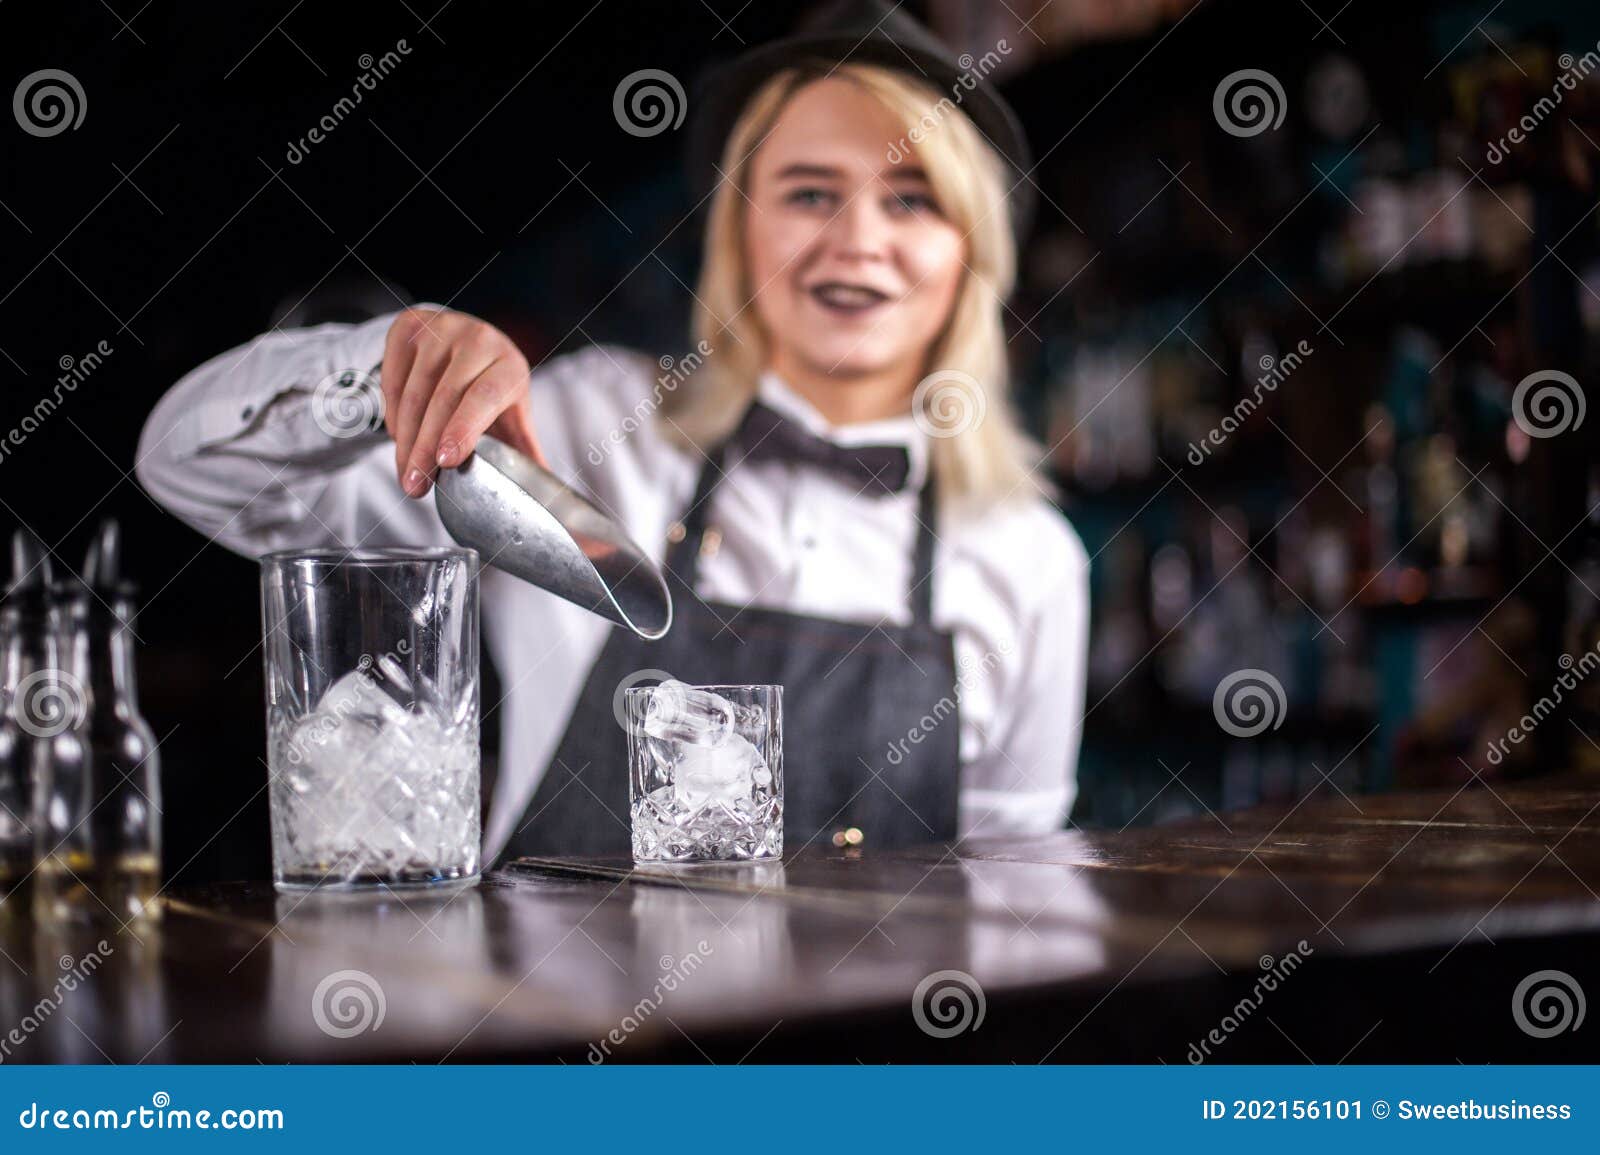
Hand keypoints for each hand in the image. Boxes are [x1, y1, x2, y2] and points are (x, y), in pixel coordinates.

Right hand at [380, 307, 545, 497]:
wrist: (464, 338)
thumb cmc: (491, 385)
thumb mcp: (513, 413)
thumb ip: (523, 451)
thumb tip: (545, 496)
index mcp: (509, 365)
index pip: (485, 397)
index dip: (464, 429)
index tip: (447, 462)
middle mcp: (478, 340)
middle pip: (445, 398)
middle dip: (426, 447)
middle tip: (417, 484)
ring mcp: (440, 329)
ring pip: (414, 392)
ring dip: (406, 439)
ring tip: (406, 474)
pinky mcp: (409, 326)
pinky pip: (393, 379)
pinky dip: (393, 414)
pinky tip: (399, 439)